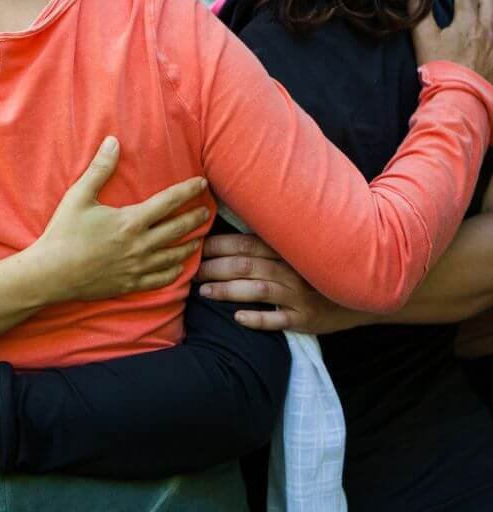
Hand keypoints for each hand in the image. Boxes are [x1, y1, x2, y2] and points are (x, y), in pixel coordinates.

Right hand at [27, 136, 209, 304]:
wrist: (52, 273)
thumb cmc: (63, 232)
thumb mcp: (79, 196)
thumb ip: (99, 169)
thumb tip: (113, 141)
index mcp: (130, 221)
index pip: (168, 202)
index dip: (187, 190)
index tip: (201, 183)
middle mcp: (140, 245)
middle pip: (177, 229)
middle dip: (195, 218)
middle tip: (207, 211)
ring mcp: (137, 268)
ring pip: (174, 256)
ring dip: (190, 245)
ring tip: (198, 238)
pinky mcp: (131, 284)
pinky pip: (162, 280)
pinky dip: (175, 272)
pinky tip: (179, 267)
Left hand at [195, 234, 368, 333]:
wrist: (361, 294)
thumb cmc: (315, 270)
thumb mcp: (295, 251)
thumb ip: (266, 243)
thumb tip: (227, 232)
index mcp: (284, 250)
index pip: (244, 243)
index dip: (217, 245)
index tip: (195, 247)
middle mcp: (290, 270)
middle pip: (245, 265)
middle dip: (214, 268)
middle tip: (191, 272)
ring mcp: (298, 295)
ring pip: (257, 290)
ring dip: (227, 290)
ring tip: (205, 293)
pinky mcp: (305, 319)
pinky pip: (279, 319)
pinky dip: (258, 318)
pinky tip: (238, 318)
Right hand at [412, 0, 492, 81]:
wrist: (459, 95)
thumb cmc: (439, 65)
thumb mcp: (423, 37)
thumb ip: (417, 12)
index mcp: (467, 22)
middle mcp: (485, 30)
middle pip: (488, 0)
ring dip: (488, 6)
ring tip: (482, 3)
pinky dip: (492, 26)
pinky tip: (486, 30)